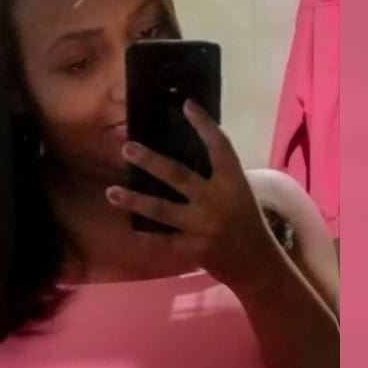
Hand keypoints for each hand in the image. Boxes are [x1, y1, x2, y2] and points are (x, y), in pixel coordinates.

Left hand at [106, 100, 274, 286]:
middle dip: (150, 161)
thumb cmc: (246, 221)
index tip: (187, 105)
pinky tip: (129, 230)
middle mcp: (216, 200)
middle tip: (126, 148)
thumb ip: (216, 176)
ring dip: (134, 200)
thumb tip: (180, 157)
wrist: (256, 262)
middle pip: (178, 175)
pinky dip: (146, 236)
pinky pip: (163, 241)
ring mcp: (202, 225)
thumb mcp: (238, 192)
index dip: (205, 125)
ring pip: (162, 210)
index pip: (220, 147)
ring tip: (111, 192)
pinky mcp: (193, 248)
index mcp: (233, 181)